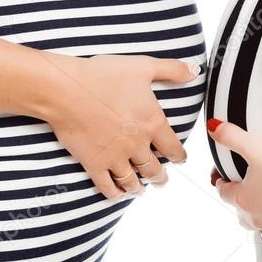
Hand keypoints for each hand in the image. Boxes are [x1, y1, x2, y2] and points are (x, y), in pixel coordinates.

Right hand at [43, 54, 199, 198]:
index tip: (179, 161)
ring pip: (132, 181)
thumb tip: (195, 69)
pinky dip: (115, 194)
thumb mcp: (143, 66)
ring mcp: (115, 157)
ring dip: (139, 187)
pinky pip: (107, 186)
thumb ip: (172, 69)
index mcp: (152, 123)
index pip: (173, 148)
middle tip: (162, 181)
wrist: (67, 90)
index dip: (178, 157)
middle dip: (160, 177)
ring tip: (141, 190)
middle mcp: (137, 145)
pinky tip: (117, 194)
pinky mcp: (93, 164)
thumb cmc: (103, 75)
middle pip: (154, 169)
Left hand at [207, 119, 261, 259]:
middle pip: (243, 216)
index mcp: (244, 199)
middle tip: (247, 196)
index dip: (221, 183)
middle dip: (242, 207)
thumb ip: (232, 136)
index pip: (224, 192)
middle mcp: (258, 220)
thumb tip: (212, 128)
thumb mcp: (256, 146)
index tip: (221, 178)